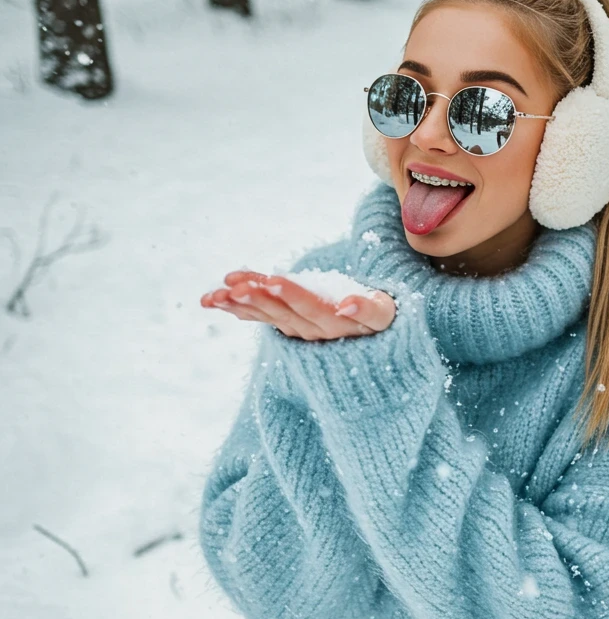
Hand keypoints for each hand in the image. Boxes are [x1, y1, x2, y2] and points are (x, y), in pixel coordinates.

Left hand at [200, 271, 395, 339]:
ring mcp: (301, 330)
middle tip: (235, 287)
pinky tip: (212, 301)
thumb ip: (371, 309)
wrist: (374, 338)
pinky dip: (237, 308)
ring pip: (270, 317)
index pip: (317, 308)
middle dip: (260, 299)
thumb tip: (349, 307)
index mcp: (341, 325)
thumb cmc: (381, 316)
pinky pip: (260, 316)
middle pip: (287, 314)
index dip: (295, 295)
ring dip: (242, 306)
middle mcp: (317, 331)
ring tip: (216, 295)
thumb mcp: (385, 312)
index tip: (274, 280)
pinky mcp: (288, 325)